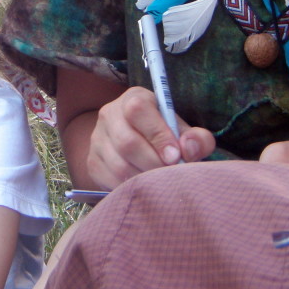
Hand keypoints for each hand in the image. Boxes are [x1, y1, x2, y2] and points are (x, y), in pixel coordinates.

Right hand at [87, 86, 214, 188]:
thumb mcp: (183, 131)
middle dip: (154, 163)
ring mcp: (97, 139)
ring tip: (161, 183)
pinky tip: (145, 187)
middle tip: (171, 175)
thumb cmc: (165, 135)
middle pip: (127, 142)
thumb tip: (189, 149)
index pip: (138, 110)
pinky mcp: (92, 162)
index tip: (175, 156)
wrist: (138, 142)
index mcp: (133, 98)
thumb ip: (196, 138)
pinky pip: (110, 181)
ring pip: (119, 165)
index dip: (158, 135)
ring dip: (145, 179)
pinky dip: (131, 189)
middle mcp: (109, 114)